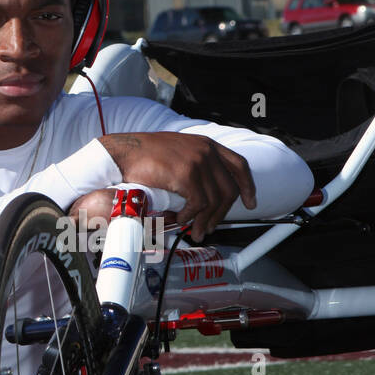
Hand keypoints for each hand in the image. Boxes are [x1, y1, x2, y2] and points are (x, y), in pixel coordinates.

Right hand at [99, 132, 255, 241]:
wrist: (124, 152)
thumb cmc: (145, 154)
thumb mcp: (179, 151)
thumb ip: (196, 164)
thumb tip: (205, 194)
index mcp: (206, 144)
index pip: (239, 165)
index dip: (247, 186)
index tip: (250, 202)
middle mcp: (206, 151)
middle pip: (228, 189)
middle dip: (222, 214)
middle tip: (210, 227)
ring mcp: (198, 162)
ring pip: (214, 201)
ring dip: (204, 221)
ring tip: (194, 230)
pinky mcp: (186, 175)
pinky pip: (198, 204)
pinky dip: (190, 216)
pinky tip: (180, 219)